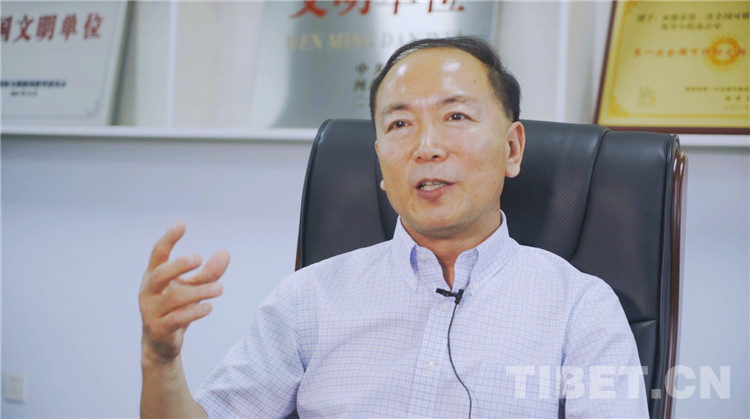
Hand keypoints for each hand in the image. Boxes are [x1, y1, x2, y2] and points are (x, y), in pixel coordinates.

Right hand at [139, 221, 228, 364]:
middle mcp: (148, 292)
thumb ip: (208, 272)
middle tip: (199, 257)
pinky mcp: (159, 329)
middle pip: (159, 274)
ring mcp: (151, 312)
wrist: (161, 344)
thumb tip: (225, 252)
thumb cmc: (175, 309)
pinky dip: (195, 311)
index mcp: (153, 277)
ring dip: (199, 291)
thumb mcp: (192, 288)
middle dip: (178, 265)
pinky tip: (209, 307)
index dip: (168, 239)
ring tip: (220, 288)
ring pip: (173, 298)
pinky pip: (177, 319)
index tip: (182, 224)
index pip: (157, 254)